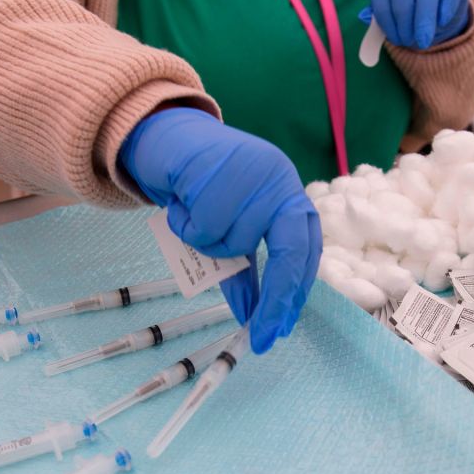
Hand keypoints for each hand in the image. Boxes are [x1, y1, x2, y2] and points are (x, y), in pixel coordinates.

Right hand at [119, 108, 321, 353]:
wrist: (168, 140)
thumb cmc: (201, 189)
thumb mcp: (228, 231)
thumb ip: (243, 270)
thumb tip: (253, 316)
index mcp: (289, 195)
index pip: (305, 250)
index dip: (294, 291)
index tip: (280, 327)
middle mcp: (281, 180)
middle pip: (290, 250)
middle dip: (276, 296)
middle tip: (262, 333)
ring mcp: (255, 173)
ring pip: (234, 243)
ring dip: (205, 242)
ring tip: (192, 215)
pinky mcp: (222, 167)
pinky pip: (204, 227)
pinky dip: (185, 225)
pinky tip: (180, 202)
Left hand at [366, 0, 470, 49]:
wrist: (439, 25)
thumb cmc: (410, 25)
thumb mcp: (393, 26)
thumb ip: (378, 22)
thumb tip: (364, 17)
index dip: (384, 13)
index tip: (392, 38)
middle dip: (404, 13)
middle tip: (409, 40)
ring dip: (425, 12)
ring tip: (424, 39)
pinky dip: (447, 3)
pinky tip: (443, 22)